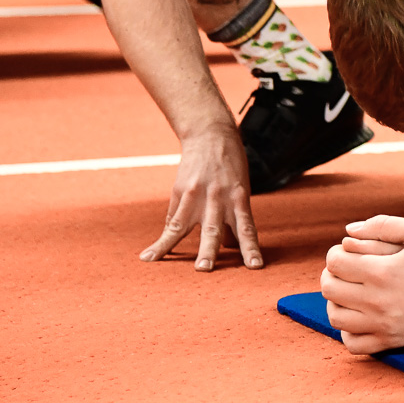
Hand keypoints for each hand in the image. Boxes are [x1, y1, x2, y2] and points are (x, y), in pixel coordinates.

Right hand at [139, 131, 262, 270]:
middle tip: (206, 269)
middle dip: (210, 250)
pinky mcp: (182, 191)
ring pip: (186, 227)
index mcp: (239, 199)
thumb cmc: (230, 165)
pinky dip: (161, 240)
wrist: (211, 134)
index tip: (255, 267)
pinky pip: (171, 220)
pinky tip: (148, 257)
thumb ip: (233, 217)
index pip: (247, 228)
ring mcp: (198, 195)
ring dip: (179, 248)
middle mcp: (219, 199)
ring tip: (174, 268)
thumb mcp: (239, 188)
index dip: (250, 248)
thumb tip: (229, 246)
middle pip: (215, 229)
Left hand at [321, 216, 403, 353]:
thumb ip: (383, 225)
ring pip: (335, 317)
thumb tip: (348, 232)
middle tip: (345, 269)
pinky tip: (358, 316)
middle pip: (330, 289)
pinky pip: (352, 343)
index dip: (336, 253)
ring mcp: (382, 325)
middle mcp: (377, 302)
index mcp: (383, 272)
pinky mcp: (390, 342)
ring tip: (349, 291)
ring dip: (336, 301)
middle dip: (332, 274)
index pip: (335, 262)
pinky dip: (346, 330)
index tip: (347, 251)